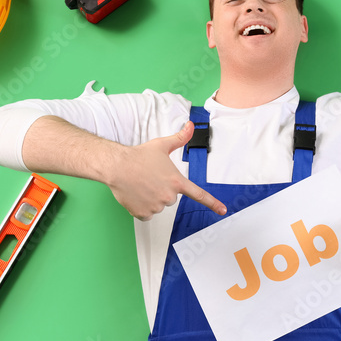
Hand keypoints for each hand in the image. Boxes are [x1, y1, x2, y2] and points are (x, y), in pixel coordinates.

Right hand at [108, 121, 226, 220]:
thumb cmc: (139, 156)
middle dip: (162, 190)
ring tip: (141, 185)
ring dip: (151, 198)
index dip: (212, 203)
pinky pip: (146, 214)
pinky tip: (136, 194)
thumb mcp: (162, 145)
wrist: (117, 166)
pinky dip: (141, 207)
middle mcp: (168, 196)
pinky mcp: (143, 214)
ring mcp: (156, 206)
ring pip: (158, 206)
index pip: (199, 194)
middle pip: (171, 197)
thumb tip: (191, 126)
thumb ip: (180, 138)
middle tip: (150, 179)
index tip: (222, 210)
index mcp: (176, 182)